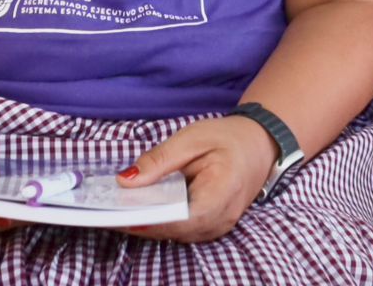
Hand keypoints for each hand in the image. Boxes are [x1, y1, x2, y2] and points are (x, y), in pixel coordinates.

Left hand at [117, 115, 278, 242]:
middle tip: (112, 210)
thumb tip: (125, 181)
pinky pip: (184, 231)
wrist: (260, 143)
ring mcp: (220, 226)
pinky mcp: (213, 227)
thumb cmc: (228, 138)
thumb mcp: (191, 138)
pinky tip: (145, 210)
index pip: (183, 218)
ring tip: (123, 210)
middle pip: (177, 230)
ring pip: (178, 235)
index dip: (151, 220)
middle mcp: (223, 216)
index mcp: (223, 191)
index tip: (121, 213)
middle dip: (144, 222)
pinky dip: (163, 223)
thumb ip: (159, 160)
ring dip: (151, 225)